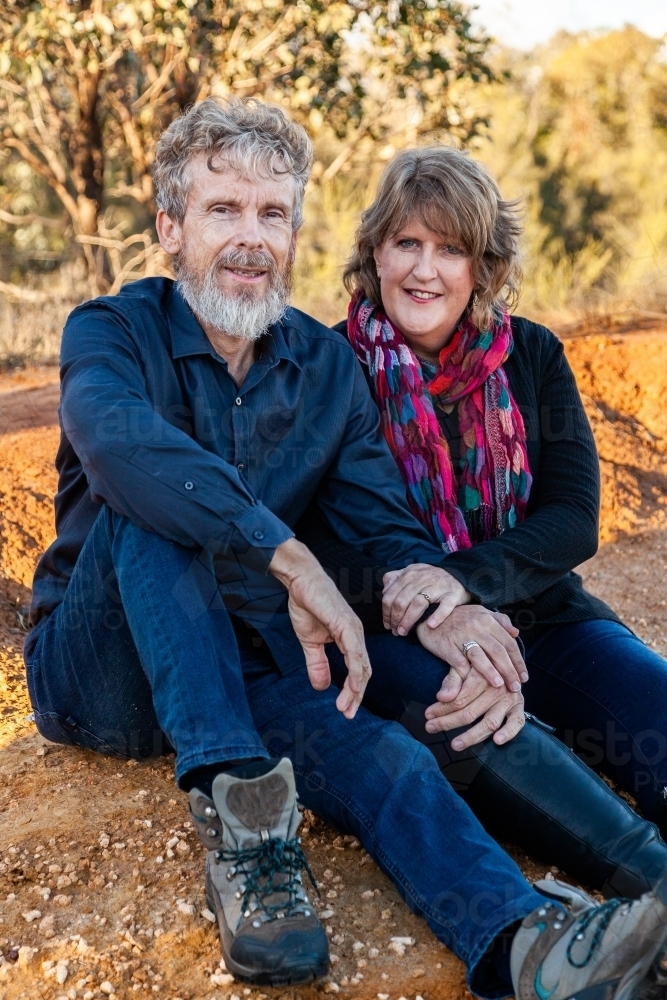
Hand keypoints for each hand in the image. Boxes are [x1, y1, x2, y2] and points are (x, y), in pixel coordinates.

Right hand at [269, 538, 370, 718]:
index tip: (345, 709)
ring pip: (361, 664)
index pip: (357, 670)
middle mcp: (356, 635)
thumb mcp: (310, 642)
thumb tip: (320, 687)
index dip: (352, 691)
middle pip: (363, 671)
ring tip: (346, 707)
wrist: (301, 580)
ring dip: (355, 688)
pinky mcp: (345, 624)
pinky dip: (355, 670)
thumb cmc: (307, 604)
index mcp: (349, 638)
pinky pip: (354, 651)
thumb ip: (317, 664)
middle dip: (356, 696)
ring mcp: (353, 629)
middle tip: (348, 714)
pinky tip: (354, 685)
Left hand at [382, 564, 470, 635]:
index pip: (391, 595)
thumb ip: (396, 578)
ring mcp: (438, 586)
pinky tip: (430, 625)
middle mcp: (422, 579)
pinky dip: (437, 616)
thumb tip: (384, 591)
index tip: (387, 624)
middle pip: (402, 601)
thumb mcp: (412, 572)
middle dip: (395, 619)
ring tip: (404, 632)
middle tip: (395, 631)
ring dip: (408, 620)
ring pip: (418, 603)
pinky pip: (444, 606)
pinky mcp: (453, 594)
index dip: (385, 612)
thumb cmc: (432, 578)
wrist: (460, 575)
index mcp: (409, 575)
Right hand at [415, 605, 527, 691]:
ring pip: (480, 656)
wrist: (429, 614)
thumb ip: (499, 621)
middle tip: (516, 687)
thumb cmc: (457, 617)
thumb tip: (516, 633)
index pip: (508, 642)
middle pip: (498, 651)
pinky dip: (467, 675)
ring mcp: (461, 635)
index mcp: (487, 618)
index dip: (518, 660)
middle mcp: (476, 626)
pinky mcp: (447, 645)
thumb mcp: (479, 613)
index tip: (524, 676)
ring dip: (491, 672)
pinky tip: (473, 686)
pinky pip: (459, 662)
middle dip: (509, 670)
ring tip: (500, 686)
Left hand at [424, 667, 525, 748]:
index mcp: (482, 676)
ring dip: (472, 735)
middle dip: (448, 722)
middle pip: (470, 712)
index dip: (442, 708)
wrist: (506, 661)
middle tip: (430, 728)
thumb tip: (441, 697)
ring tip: (455, 744)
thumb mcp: (465, 666)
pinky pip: (517, 722)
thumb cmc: (480, 667)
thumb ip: (452, 681)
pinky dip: (509, 732)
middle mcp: (496, 688)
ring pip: (489, 722)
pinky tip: (497, 741)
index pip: (459, 698)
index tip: (428, 715)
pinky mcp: (519, 707)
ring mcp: (509, 699)